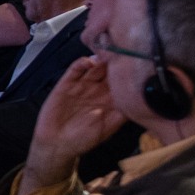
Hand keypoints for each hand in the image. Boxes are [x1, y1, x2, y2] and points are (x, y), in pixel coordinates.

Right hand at [25, 57, 128, 191]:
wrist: (56, 144)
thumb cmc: (83, 139)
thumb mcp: (108, 128)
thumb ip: (122, 114)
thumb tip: (138, 99)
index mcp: (110, 99)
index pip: (123, 80)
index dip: (129, 72)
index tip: (137, 63)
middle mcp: (98, 89)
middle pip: (110, 69)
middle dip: (117, 60)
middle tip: (124, 51)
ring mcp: (82, 85)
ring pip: (95, 66)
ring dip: (102, 58)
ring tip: (108, 53)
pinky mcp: (67, 83)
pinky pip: (75, 69)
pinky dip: (82, 62)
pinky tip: (89, 61)